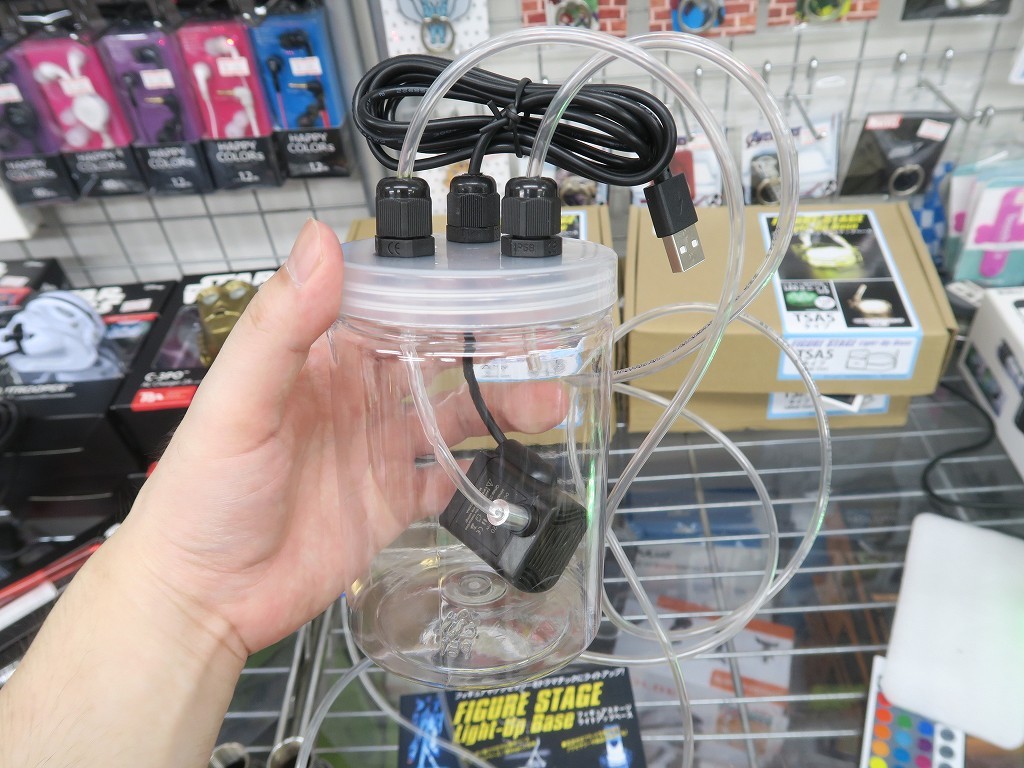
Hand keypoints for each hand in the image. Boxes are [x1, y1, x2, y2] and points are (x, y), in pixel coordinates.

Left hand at [120, 219, 565, 656]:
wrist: (203, 597)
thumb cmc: (203, 492)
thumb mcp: (239, 402)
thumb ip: (283, 325)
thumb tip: (322, 240)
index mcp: (322, 362)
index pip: (390, 311)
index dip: (439, 294)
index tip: (493, 280)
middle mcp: (356, 400)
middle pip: (435, 362)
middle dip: (488, 350)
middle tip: (543, 340)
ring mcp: (377, 453)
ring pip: (452, 419)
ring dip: (500, 408)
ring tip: (550, 404)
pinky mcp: (390, 504)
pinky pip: (444, 482)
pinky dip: (476, 474)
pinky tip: (508, 466)